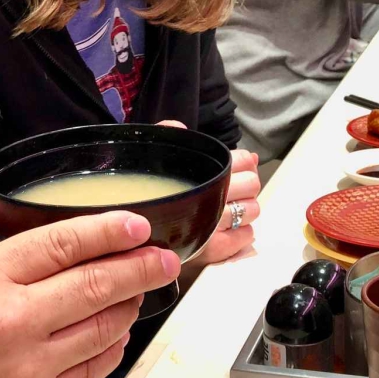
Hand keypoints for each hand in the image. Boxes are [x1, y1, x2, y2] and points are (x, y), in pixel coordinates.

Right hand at [0, 188, 178, 377]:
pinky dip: (109, 349)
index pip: (61, 244)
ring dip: (128, 308)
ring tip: (141, 292)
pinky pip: (89, 372)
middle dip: (138, 269)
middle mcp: (14, 321)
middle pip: (93, 286)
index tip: (138, 225)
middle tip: (164, 258)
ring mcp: (29, 368)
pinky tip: (115, 334)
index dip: (107, 232)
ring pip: (100, 330)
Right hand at [157, 122, 259, 264]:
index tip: (238, 165)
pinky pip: (243, 237)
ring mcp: (209, 227)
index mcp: (195, 174)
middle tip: (236, 187)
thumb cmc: (145, 195)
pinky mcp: (211, 250)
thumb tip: (178, 126)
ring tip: (234, 208)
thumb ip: (166, 139)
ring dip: (247, 208)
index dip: (241, 162)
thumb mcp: (151, 160)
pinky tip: (233, 228)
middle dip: (247, 184)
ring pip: (250, 211)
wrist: (128, 238)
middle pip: (249, 185)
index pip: (236, 161)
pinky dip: (244, 232)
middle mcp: (203, 200)